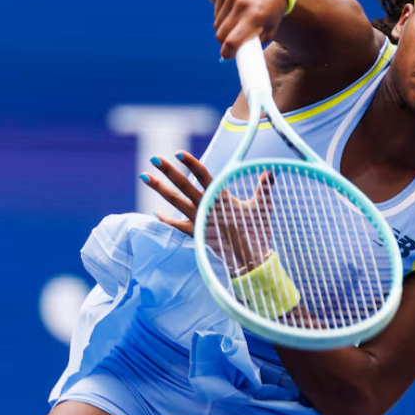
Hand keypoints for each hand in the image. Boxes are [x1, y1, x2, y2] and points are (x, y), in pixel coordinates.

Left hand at [142, 151, 275, 270]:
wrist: (250, 260)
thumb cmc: (257, 231)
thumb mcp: (262, 207)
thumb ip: (264, 188)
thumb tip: (270, 172)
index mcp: (221, 197)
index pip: (204, 175)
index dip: (191, 163)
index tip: (178, 154)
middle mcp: (206, 207)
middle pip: (183, 185)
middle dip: (168, 171)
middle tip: (154, 158)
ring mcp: (198, 221)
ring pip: (174, 202)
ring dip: (159, 189)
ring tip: (144, 176)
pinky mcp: (196, 234)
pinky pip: (176, 226)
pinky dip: (166, 220)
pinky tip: (156, 213)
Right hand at [214, 0, 288, 59]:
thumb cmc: (273, 5)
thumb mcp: (273, 25)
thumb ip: (259, 40)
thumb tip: (243, 54)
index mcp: (256, 18)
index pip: (232, 41)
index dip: (227, 52)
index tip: (227, 55)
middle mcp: (242, 7)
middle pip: (221, 34)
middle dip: (224, 43)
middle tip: (232, 43)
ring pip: (217, 24)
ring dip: (223, 29)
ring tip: (236, 25)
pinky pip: (217, 12)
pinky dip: (222, 17)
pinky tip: (233, 13)